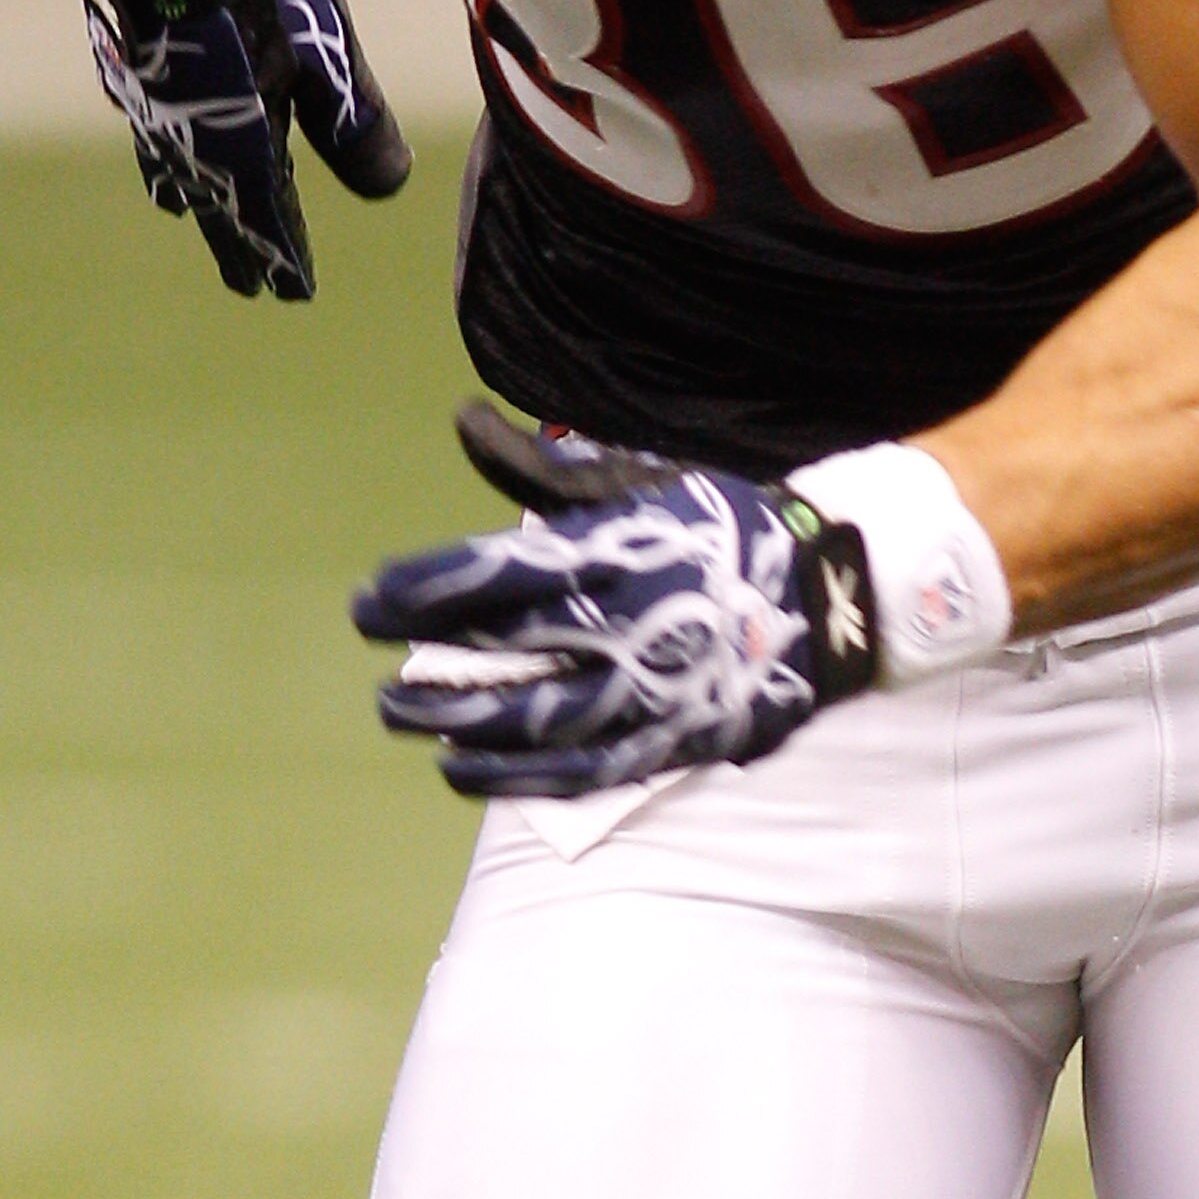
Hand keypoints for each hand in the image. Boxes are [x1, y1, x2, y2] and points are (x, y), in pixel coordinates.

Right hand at [62, 0, 409, 299]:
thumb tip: (392, 187)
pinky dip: (152, 134)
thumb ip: (355, 124)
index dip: (285, 256)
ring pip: (168, 163)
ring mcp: (149, 102)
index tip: (294, 294)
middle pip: (217, 204)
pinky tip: (146, 124)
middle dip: (237, 244)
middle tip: (248, 287)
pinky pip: (140, 116)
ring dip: (185, 193)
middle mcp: (190, 139)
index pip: (271, 218)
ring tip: (180, 213)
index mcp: (245, 148)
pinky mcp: (123, 60)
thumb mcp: (328, 58)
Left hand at [353, 405, 881, 798]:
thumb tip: (462, 421)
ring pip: (530, 721)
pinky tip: (461, 772)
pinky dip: (511, 777)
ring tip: (405, 718)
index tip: (369, 605)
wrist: (828, 593)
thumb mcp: (633, 484)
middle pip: (498, 654)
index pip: (488, 578)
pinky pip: (577, 771)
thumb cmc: (718, 529)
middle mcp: (623, 625)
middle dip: (426, 668)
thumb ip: (538, 469)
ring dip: (456, 725)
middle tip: (381, 675)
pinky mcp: (668, 740)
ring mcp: (648, 691)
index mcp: (610, 554)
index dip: (418, 595)